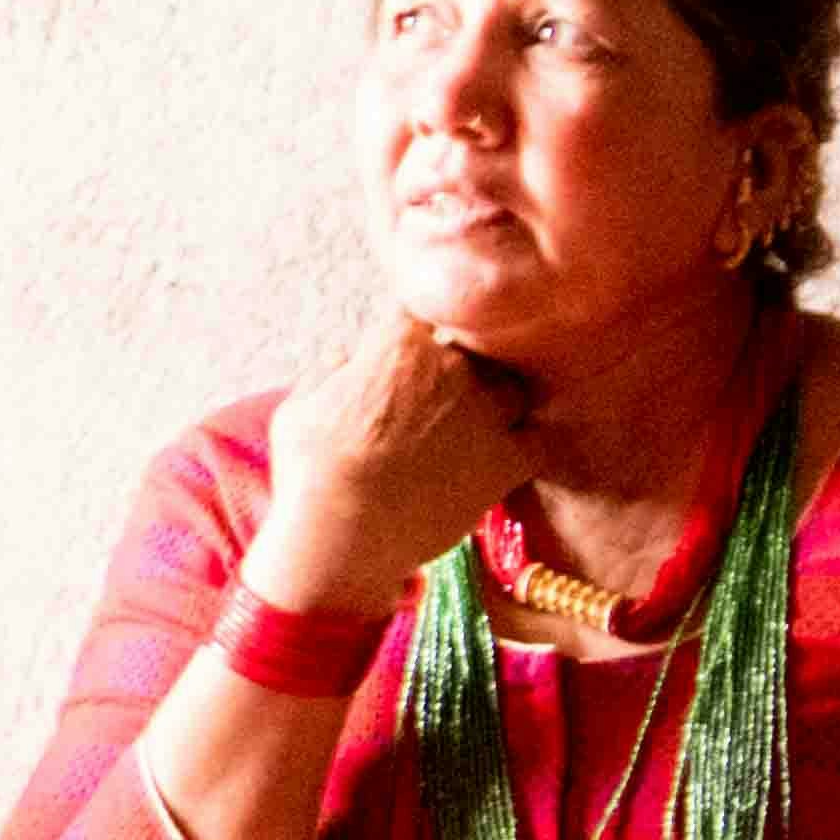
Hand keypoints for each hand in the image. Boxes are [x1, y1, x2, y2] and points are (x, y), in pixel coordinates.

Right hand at [247, 315, 532, 609]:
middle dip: (459, 367)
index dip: (417, 328)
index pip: (424, 308)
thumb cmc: (310, 466)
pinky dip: (527, 446)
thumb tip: (349, 358)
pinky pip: (540, 440)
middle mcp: (454, 366)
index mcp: (402, 343)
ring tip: (477, 425)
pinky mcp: (509, 460)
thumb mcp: (300, 404)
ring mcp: (488, 412)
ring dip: (498, 401)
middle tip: (437, 396)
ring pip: (513, 388)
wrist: (343, 530)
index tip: (409, 343)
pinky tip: (509, 457)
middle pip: (474, 348)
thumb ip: (331, 371)